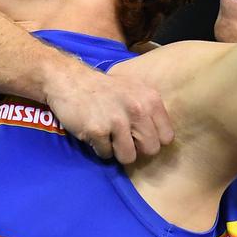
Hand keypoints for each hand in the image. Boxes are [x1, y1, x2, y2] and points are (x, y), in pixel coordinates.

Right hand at [43, 61, 172, 163]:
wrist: (70, 80)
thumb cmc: (105, 88)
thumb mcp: (135, 90)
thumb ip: (150, 110)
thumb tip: (162, 139)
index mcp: (150, 99)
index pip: (167, 137)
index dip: (153, 139)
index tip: (141, 135)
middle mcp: (137, 109)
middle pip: (151, 150)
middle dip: (137, 148)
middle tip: (123, 138)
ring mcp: (117, 121)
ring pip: (129, 157)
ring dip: (117, 151)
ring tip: (109, 137)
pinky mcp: (98, 130)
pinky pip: (106, 154)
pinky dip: (99, 148)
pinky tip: (94, 132)